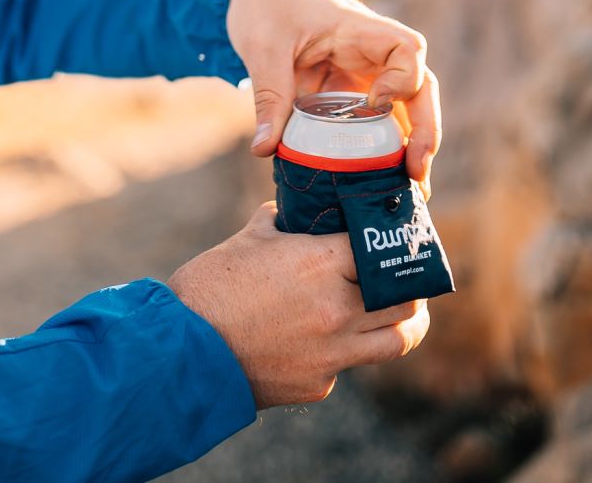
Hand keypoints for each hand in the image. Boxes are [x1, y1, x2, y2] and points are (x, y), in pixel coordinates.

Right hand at [167, 203, 429, 407]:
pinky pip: (351, 363)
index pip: (380, 248)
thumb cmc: (211, 286)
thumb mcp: (250, 238)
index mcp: (321, 263)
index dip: (390, 240)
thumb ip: (282, 221)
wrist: (181, 352)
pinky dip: (347, 350)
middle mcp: (337, 308)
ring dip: (405, 322)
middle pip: (404, 296)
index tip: (395, 236)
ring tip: (405, 312)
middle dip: (410, 284)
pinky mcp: (320, 383)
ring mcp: (333, 351)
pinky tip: (330, 339)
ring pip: (397, 338)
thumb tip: (291, 207)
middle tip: (407, 275)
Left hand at [226, 0, 441, 196]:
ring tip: (413, 191)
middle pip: (419, 87)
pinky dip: (385, 151)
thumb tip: (264, 150)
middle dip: (426, 128)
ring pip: (405, 110)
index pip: (406, 48)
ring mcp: (366, 75)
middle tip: (417, 171)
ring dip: (413, 147)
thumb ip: (268, 95)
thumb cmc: (269, 5)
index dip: (403, 79)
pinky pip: (377, 122)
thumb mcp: (263, 47)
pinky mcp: (352, 94)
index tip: (376, 104)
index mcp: (358, 29)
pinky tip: (386, 185)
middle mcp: (372, 53)